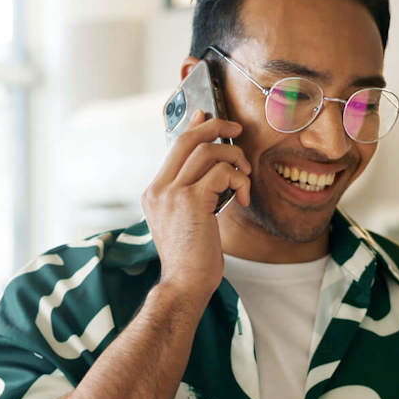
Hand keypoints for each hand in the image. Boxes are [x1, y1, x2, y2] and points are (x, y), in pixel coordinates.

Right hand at [141, 110, 252, 303]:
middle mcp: (158, 189)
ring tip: (245, 176)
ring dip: (234, 158)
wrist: (184, 284)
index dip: (193, 126)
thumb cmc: (192, 258)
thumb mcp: (186, 221)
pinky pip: (221, 172)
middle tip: (237, 129)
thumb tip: (213, 170)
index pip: (174, 147)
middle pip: (187, 138)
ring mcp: (171, 193)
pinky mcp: (190, 200)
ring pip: (207, 151)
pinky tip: (242, 196)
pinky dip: (238, 178)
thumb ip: (192, 194)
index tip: (208, 115)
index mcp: (154, 192)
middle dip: (215, 126)